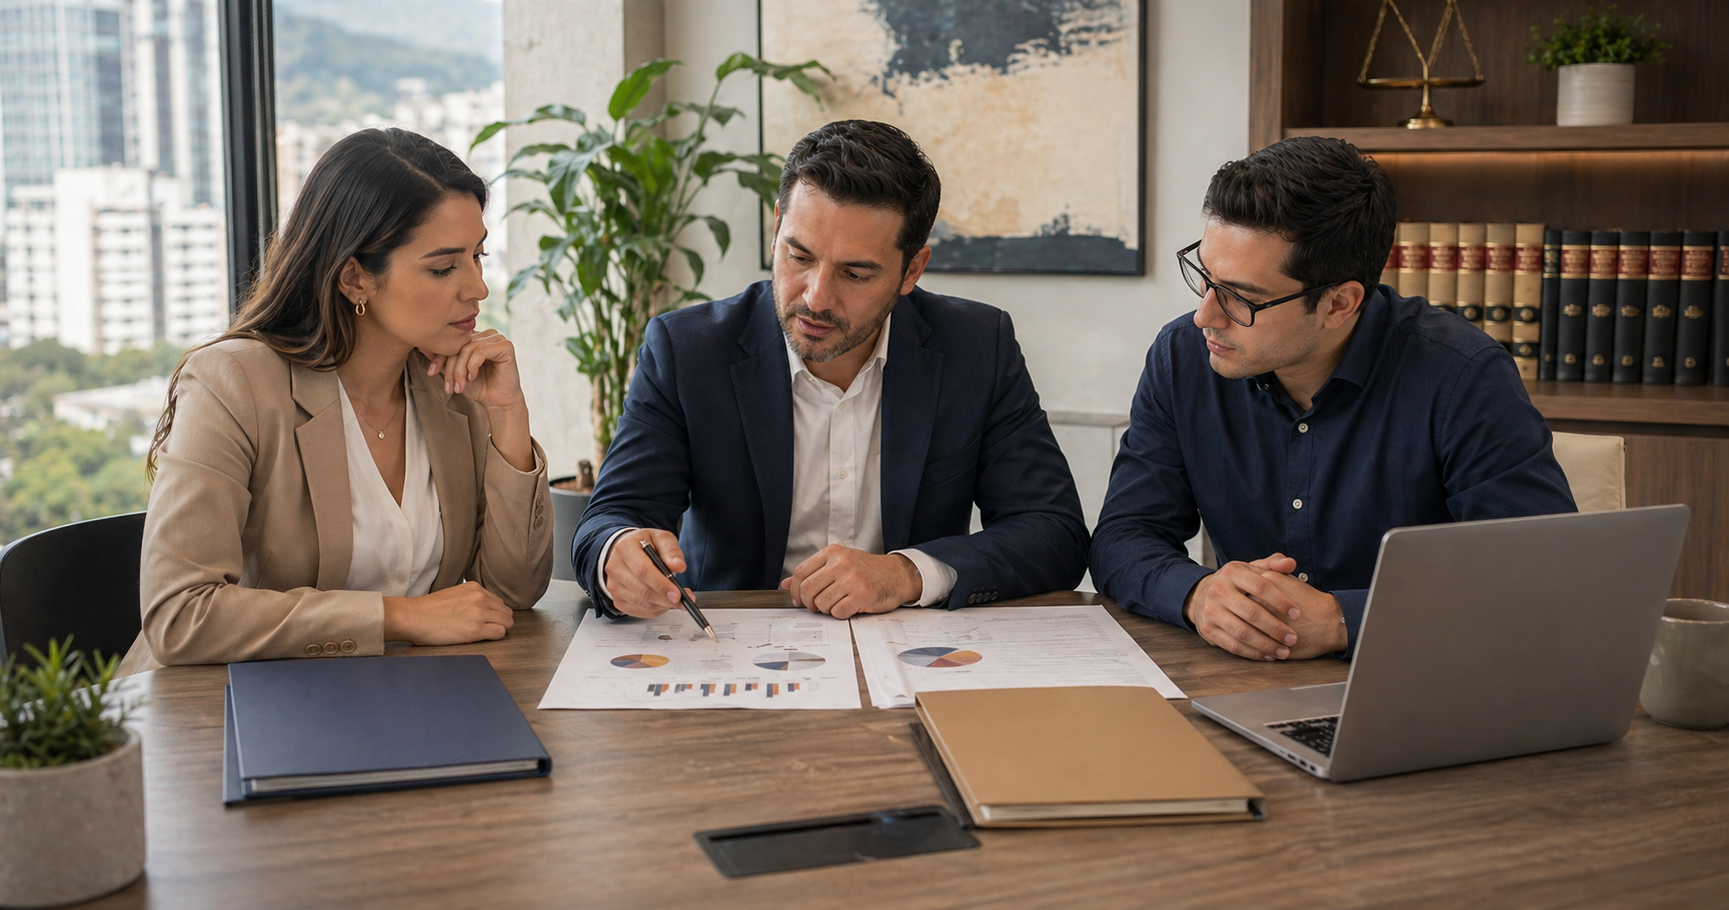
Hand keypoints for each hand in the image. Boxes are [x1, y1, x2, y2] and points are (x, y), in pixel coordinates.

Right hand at [382, 581, 514, 644]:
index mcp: (474, 588)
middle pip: (506, 612)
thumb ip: (469, 599)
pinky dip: (495, 637)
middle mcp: (480, 598)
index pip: (498, 602)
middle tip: (487, 630)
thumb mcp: (454, 594)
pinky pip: (500, 633)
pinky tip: (481, 639)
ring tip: (484, 635)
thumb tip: (481, 609)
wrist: (412, 617)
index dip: (494, 613)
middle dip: (500, 621)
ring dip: (499, 629)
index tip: (487, 621)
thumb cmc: (427, 609)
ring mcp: (479, 613)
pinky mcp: (476, 629)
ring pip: (507, 622)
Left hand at [423, 328, 522, 408]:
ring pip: (468, 348)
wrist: (498, 403)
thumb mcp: (454, 372)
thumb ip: (441, 359)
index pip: (452, 340)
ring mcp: (497, 338)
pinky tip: (473, 377)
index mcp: (475, 337)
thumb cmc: (478, 387)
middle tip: (449, 386)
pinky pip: (481, 351)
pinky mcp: (506, 346)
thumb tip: (421, 346)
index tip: (431, 372)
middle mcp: (486, 334)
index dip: (439, 356)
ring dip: (460, 370)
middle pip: (459, 344)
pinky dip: (472, 366)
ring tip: (459, 386)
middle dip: (450, 367)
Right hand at [602, 529, 690, 618]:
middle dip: (665, 599)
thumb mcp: (661, 538)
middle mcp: (615, 567)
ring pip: (641, 603)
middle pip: (642, 590)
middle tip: (682, 600)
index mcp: (626, 548)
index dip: (661, 585)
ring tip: (675, 600)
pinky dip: (654, 610)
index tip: (677, 594)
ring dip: (662, 605)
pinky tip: (663, 603)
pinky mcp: (617, 599)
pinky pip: (638, 611)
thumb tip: (679, 566)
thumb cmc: (644, 544)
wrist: (627, 551)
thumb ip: (671, 550)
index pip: (643, 570)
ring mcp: (613, 585)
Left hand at [782, 545, 921, 619]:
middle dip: (808, 603)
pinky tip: (848, 607)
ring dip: (825, 609)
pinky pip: (837, 612)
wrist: (896, 575)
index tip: (797, 599)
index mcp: (833, 552)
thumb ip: (813, 571)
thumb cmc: (867, 570)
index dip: (794, 590)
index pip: (800, 572)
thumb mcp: (839, 563)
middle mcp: (841, 563)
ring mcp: (852, 579)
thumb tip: (785, 584)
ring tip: (836, 604)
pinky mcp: (862, 595)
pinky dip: (839, 614)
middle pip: (807, 589)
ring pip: (821, 603)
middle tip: (815, 606)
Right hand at [1183, 552, 1345, 660]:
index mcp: (1232, 573)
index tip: (1297, 614)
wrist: (1200, 595)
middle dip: (1275, 628)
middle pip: (1251, 612)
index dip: (1280, 601)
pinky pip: (1232, 645)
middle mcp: (1218, 591)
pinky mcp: (1208, 630)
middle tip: (1293, 638)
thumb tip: (1291, 563)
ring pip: (1242, 632)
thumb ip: (1272, 565)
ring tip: (1283, 651)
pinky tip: (1267, 655)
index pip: (1259, 586)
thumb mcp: (1250, 569)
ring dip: (1265, 644)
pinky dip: (1252, 653)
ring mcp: (1211, 612)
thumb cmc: (1235, 583)